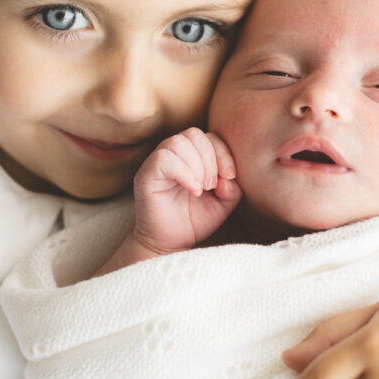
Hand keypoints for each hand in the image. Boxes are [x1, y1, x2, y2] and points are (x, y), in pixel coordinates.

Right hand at [132, 128, 240, 253]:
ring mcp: (157, 162)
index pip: (209, 137)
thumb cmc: (193, 221)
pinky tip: (193, 190)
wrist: (169, 243)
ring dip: (197, 165)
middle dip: (211, 158)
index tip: (230, 177)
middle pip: (194, 134)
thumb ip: (232, 188)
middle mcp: (173, 154)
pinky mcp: (146, 174)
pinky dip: (184, 172)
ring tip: (202, 189)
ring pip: (178, 142)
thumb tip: (228, 177)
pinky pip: (164, 158)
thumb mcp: (222, 204)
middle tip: (212, 185)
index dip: (223, 153)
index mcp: (191, 155)